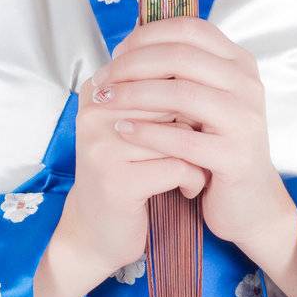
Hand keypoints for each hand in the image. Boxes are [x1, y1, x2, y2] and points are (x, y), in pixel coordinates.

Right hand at [66, 62, 207, 278]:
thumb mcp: (137, 126)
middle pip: (170, 101)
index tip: (189, 123)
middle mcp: (94, 113)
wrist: (98, 231)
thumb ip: (158, 94)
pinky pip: (177, 167)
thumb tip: (203, 64)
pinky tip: (187, 189)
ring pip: (177, 134)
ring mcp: (102, 147)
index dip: (187, 99)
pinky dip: (193, 180)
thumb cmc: (126, 172)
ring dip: (197, 154)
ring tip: (193, 167)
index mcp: (97, 91)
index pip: (160, 73)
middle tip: (199, 146)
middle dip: (195, 125)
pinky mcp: (116, 181)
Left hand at [87, 14, 294, 259]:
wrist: (248, 200)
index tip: (117, 52)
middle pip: (181, 56)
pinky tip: (123, 130)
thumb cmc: (216, 145)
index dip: (147, 36)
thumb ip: (178, 72)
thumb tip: (127, 44)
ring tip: (106, 102)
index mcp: (239, 64)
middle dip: (133, 64)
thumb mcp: (202, 100)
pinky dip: (147, 132)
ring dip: (134, 95)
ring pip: (181, 93)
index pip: (189, 29)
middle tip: (104, 78)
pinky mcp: (235, 156)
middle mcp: (247, 85)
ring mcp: (244, 120)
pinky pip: (183, 138)